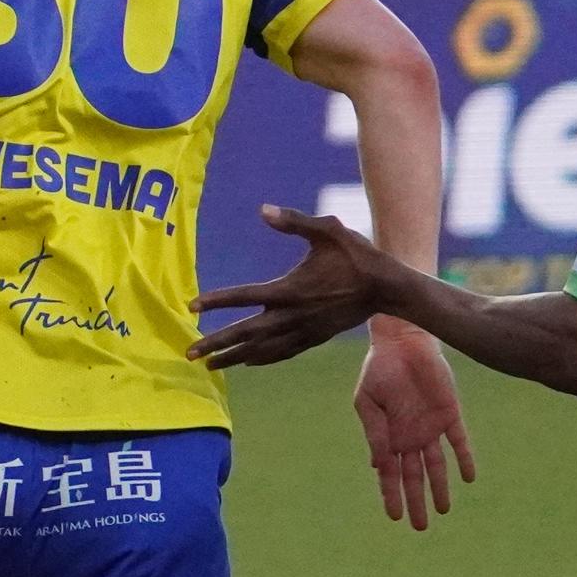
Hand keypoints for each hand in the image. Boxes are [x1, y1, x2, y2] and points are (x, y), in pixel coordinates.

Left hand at [190, 203, 400, 369]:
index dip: (216, 301)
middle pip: (246, 333)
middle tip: (189, 353)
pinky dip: (262, 359)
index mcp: (290, 289)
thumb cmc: (357, 255)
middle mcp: (292, 315)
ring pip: (262, 350)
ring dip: (234, 358)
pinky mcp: (315, 338)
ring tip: (210, 366)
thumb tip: (263, 209)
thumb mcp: (327, 230)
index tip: (191, 307)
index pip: (244, 296)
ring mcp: (304, 330)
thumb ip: (293, 221)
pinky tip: (249, 363)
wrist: (387, 288)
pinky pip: (282, 353)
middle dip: (216, 344)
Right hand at [351, 326, 477, 531]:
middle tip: (420, 527)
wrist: (402, 342)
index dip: (392, 495)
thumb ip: (374, 433)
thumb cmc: (379, 370)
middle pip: (415, 477)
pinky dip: (464, 458)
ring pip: (438, 465)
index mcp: (388, 437)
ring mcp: (431, 427)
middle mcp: (411, 437)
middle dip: (417, 501)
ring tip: (443, 510)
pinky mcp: (450, 413)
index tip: (394, 517)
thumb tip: (378, 466)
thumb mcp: (367, 403)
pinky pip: (459, 441)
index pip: (391, 474)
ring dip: (440, 487)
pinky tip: (468, 477)